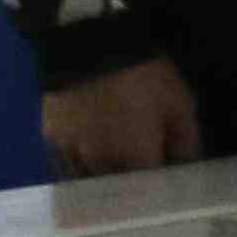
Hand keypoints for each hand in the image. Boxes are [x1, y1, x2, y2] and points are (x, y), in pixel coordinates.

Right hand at [41, 55, 204, 179]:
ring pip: (88, 182)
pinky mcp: (50, 139)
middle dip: (130, 188)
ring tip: (112, 174)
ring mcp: (71, 154)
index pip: (151, 190)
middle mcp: (101, 165)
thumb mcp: (178, 102)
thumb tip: (187, 163)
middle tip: (141, 178)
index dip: (159, 188)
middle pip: (117, 190)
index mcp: (136, 159)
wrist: (90, 46)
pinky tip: (85, 164)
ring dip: (101, 181)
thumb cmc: (144, 76)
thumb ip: (185, 138)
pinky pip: (64, 166)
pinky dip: (76, 169)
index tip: (167, 183)